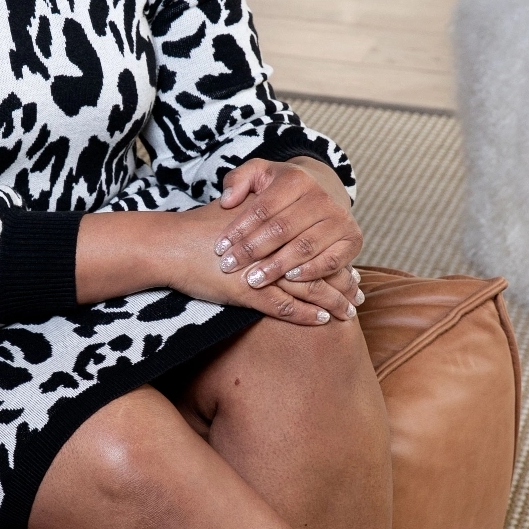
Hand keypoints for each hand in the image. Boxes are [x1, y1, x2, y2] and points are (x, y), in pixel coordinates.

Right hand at [163, 199, 337, 325]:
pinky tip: (322, 319)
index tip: (350, 265)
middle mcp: (270, 245)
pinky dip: (306, 314)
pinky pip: (284, 306)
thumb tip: (276, 215)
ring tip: (350, 311)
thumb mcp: (232, 210)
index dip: (332, 254)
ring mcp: (259, 269)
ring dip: (331, 300)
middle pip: (316, 263)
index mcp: (270, 224)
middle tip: (359, 292)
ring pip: (306, 287)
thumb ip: (257, 209)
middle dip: (340, 280)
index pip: (313, 239)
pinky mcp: (246, 291)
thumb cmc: (198, 229)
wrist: (169, 244)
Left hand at [215, 157, 363, 320]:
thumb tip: (227, 201)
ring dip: (276, 266)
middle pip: (281, 229)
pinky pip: (331, 261)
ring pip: (304, 247)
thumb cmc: (281, 188)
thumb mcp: (258, 174)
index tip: (220, 247)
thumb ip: (238, 180)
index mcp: (296, 179)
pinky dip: (309, 273)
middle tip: (228, 267)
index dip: (239, 229)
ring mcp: (340, 219)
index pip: (263, 208)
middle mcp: (322, 197)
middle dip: (252, 251)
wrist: (323, 192)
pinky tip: (288, 280)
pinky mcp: (353, 239)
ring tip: (253, 279)